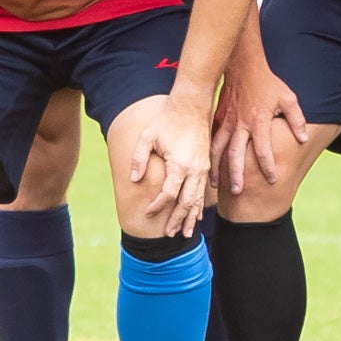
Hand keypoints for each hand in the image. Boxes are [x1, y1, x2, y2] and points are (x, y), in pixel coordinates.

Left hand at [130, 91, 214, 234]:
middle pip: (186, 203)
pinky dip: (199, 206)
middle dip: (177, 220)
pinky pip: (203, 191)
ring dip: (190, 218)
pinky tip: (196, 216)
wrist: (192, 106)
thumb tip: (134, 180)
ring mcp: (203, 168)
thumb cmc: (167, 120)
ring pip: (197, 200)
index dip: (157, 206)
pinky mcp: (206, 165)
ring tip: (184, 234)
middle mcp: (194, 170)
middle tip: (168, 235)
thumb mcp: (147, 137)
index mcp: (180, 164)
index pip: (169, 194)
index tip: (147, 212)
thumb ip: (139, 159)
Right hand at [214, 64, 307, 192]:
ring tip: (215, 184)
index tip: (272, 180)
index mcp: (258, 121)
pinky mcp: (218, 119)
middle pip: (236, 154)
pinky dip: (209, 154)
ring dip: (216, 168)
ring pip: (218, 149)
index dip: (268, 167)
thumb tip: (303, 139)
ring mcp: (227, 122)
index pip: (263, 150)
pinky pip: (212, 139)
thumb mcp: (288, 98)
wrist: (243, 66)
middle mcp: (240, 124)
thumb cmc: (267, 83)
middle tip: (238, 191)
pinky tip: (208, 165)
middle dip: (236, 174)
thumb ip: (296, 119)